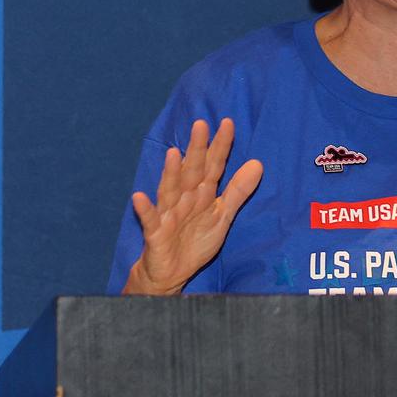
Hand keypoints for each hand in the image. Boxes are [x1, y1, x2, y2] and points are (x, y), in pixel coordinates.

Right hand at [123, 118, 262, 294]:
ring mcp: (169, 214)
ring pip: (170, 190)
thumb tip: (258, 163)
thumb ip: (238, 190)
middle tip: (200, 125)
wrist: (171, 274)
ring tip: (172, 154)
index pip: (213, 166)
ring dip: (170, 173)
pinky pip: (150, 220)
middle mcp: (184, 198)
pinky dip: (145, 209)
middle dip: (196, 149)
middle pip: (192, 171)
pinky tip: (139, 197)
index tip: (228, 123)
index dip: (220, 146)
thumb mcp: (222, 216)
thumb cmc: (194, 241)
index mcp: (202, 193)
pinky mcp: (155, 233)